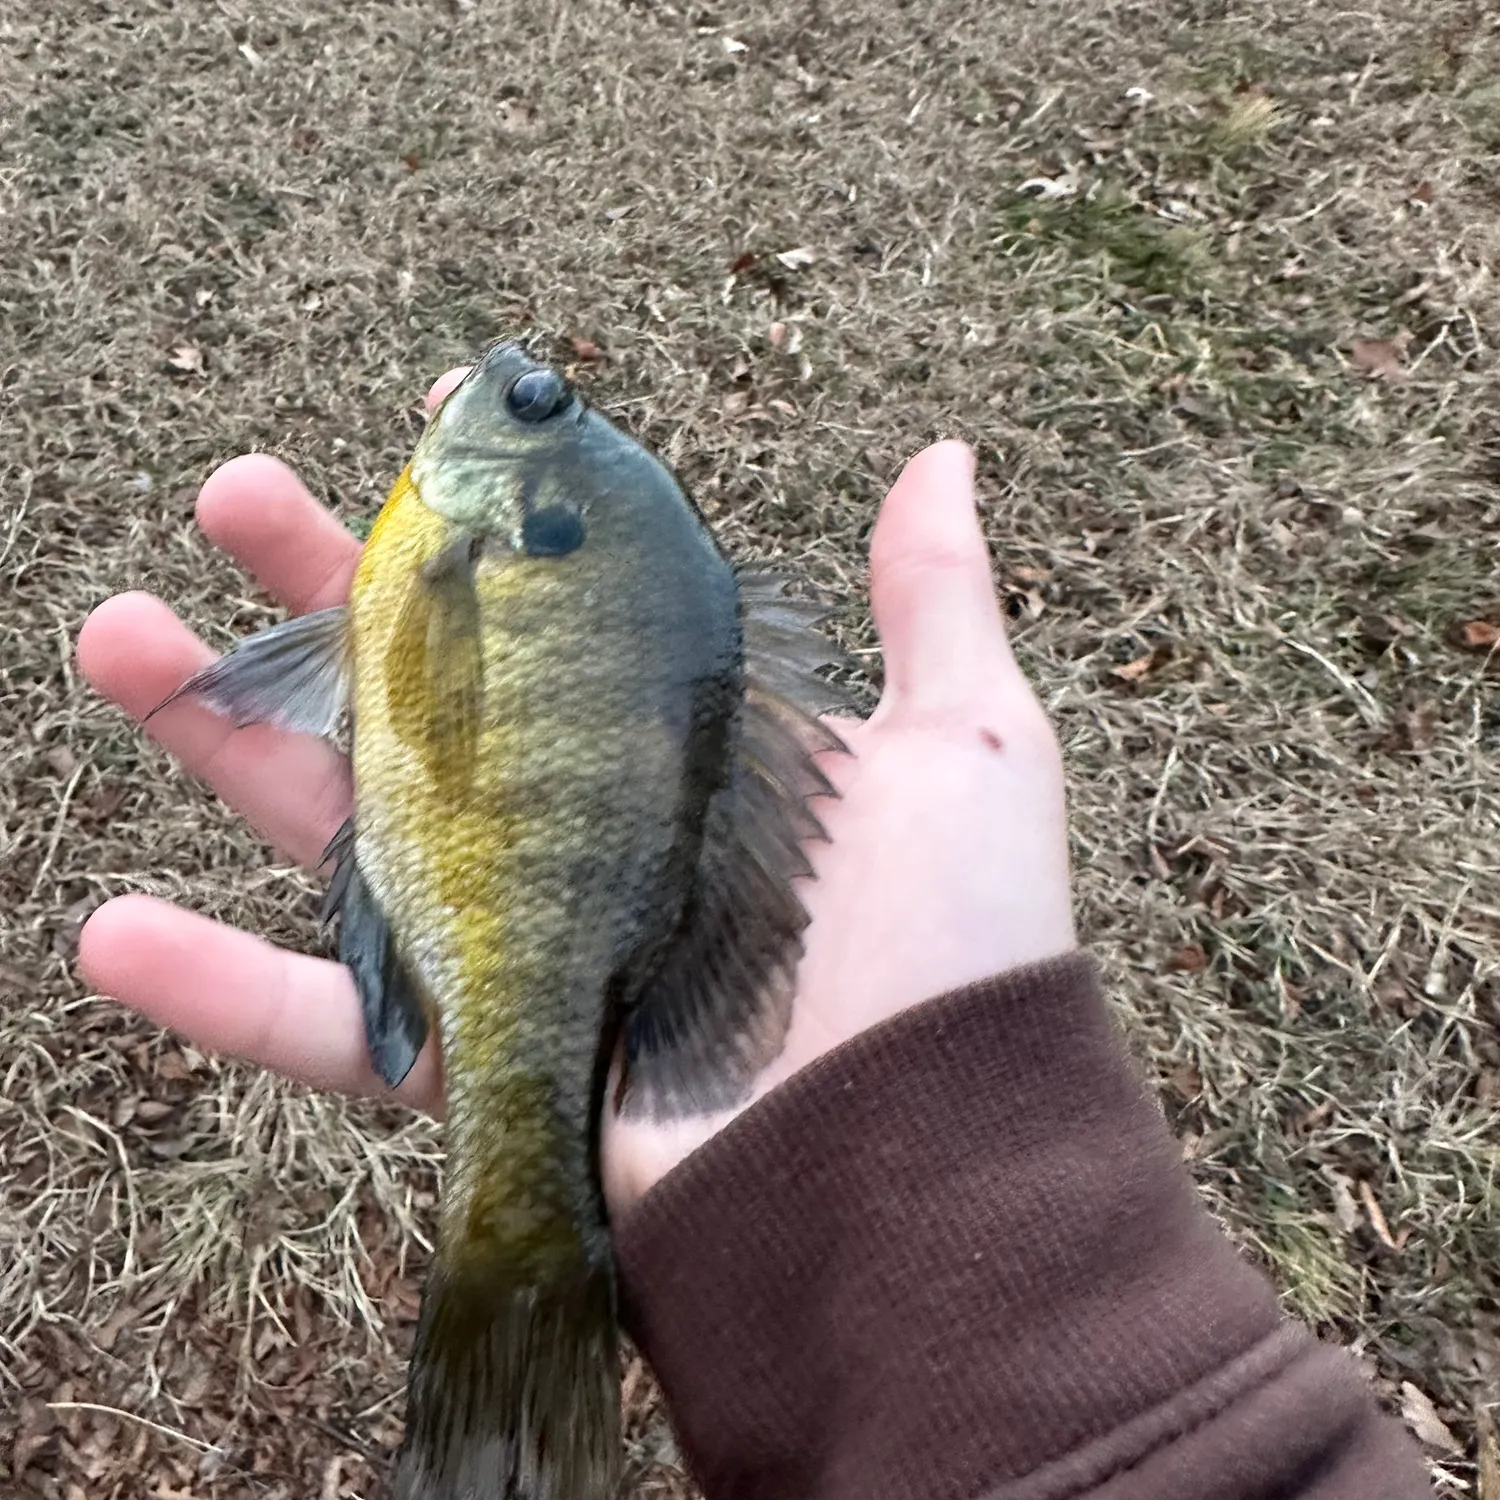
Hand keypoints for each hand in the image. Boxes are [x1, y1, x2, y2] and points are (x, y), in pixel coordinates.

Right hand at [76, 370, 1075, 1215]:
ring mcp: (530, 933)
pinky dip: (217, 989)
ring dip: (221, 737)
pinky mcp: (485, 1050)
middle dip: (323, 589)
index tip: (430, 413)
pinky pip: (328, 1017)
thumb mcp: (964, 745)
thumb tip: (943, 456)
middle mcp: (596, 825)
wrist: (915, 1165)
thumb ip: (931, 601)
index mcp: (687, 745)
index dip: (494, 518)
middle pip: (430, 688)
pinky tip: (111, 931)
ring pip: (345, 821)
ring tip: (119, 635)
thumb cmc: (953, 948)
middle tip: (231, 496)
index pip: (563, 608)